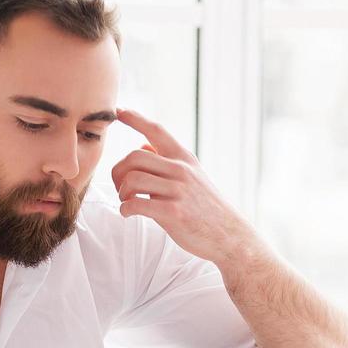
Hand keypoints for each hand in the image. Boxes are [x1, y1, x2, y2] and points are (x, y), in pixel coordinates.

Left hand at [110, 107, 258, 266]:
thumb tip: (143, 144)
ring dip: (121, 192)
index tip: (119, 112)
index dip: (136, 119)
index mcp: (184, 159)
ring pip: (132, 179)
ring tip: (126, 201)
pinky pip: (136, 204)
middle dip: (118, 172)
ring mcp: (177, 191)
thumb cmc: (206, 207)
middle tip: (120, 187)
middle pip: (134, 157)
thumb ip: (167, 161)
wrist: (228, 235)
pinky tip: (128, 213)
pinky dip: (125, 209)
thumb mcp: (192, 176)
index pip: (157, 131)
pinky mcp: (173, 213)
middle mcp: (181, 170)